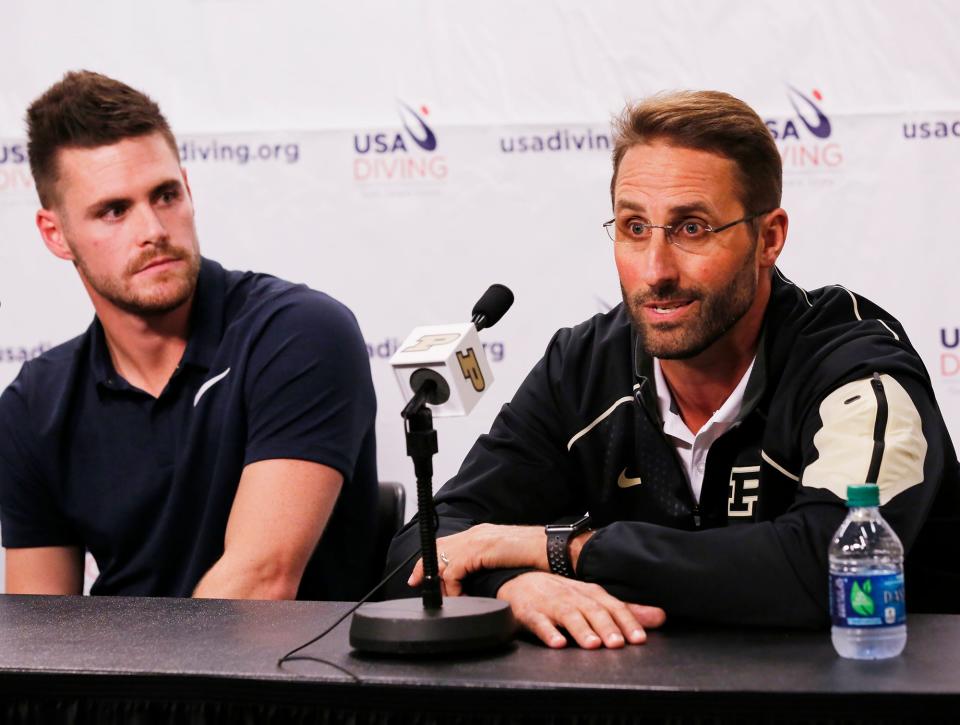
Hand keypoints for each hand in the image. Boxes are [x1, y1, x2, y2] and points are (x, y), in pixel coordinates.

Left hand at [408, 523, 544, 595]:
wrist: (547, 548)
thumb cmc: (532, 554)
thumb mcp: (503, 555)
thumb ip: (486, 560)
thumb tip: (474, 574)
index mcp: (479, 533)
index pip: (446, 543)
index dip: (430, 558)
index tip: (420, 575)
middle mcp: (474, 533)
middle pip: (437, 548)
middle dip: (423, 568)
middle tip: (416, 585)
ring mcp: (475, 540)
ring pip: (441, 560)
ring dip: (439, 582)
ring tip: (445, 597)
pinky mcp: (478, 551)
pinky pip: (453, 572)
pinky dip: (452, 587)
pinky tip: (460, 597)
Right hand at [497, 571, 665, 648]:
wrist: (519, 582)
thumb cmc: (561, 595)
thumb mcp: (594, 599)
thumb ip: (626, 611)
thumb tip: (660, 617)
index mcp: (590, 594)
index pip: (613, 606)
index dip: (626, 622)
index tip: (639, 638)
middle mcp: (573, 597)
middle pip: (592, 611)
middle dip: (606, 627)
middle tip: (617, 644)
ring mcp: (551, 604)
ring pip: (568, 616)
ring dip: (581, 630)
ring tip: (592, 644)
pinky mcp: (530, 613)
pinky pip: (539, 623)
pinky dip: (548, 632)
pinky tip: (557, 643)